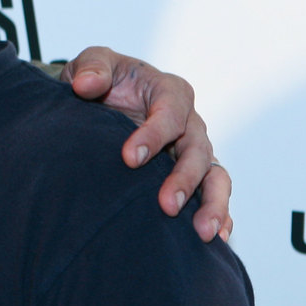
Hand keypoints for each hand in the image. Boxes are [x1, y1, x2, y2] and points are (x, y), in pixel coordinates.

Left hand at [62, 47, 230, 242]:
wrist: (101, 101)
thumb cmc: (100, 79)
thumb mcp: (93, 64)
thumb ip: (92, 67)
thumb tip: (86, 84)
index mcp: (170, 92)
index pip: (170, 113)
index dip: (153, 135)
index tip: (127, 159)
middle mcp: (189, 123)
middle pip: (197, 150)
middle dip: (184, 179)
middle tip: (167, 206)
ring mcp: (193, 151)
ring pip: (214, 177)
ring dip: (212, 204)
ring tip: (204, 233)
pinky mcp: (192, 175)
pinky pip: (213, 196)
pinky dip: (220, 216)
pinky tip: (216, 241)